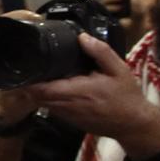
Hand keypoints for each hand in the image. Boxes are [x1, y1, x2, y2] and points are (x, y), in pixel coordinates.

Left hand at [27, 35, 159, 156]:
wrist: (133, 124)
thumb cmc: (126, 96)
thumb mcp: (119, 70)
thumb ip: (100, 52)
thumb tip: (82, 37)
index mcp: (76, 92)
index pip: (41, 89)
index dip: (29, 79)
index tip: (26, 66)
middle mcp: (67, 105)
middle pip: (35, 96)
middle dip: (31, 82)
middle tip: (30, 66)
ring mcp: (66, 115)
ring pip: (41, 102)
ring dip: (39, 90)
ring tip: (41, 74)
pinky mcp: (69, 120)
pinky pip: (52, 108)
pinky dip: (49, 98)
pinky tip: (56, 87)